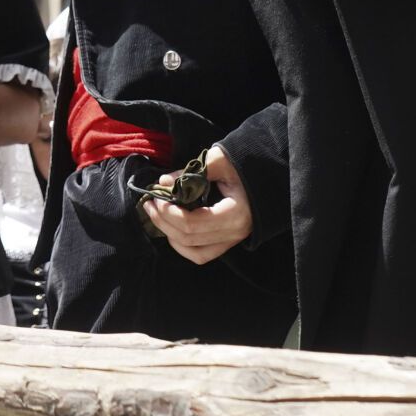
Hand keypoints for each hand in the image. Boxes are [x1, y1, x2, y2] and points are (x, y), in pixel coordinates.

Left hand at [141, 145, 252, 264]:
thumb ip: (190, 172)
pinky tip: (171, 229)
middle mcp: (234, 234)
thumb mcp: (219, 161)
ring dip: (170, 235)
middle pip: (189, 238)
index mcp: (235, 214)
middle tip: (149, 203)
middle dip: (163, 221)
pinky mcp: (227, 243)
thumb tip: (163, 183)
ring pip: (193, 252)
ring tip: (156, 214)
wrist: (266, 176)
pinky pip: (200, 254)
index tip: (155, 195)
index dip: (168, 212)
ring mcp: (232, 241)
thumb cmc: (244, 166)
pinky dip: (182, 245)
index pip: (193, 222)